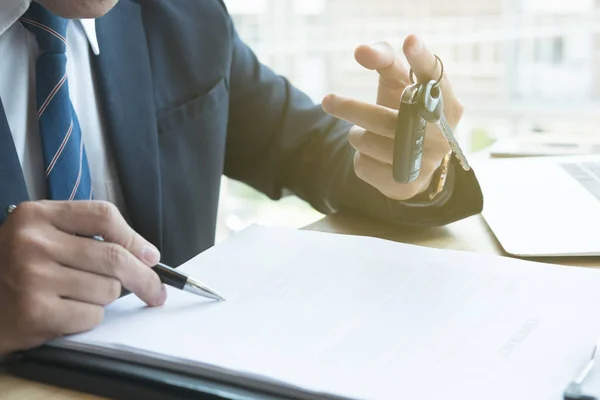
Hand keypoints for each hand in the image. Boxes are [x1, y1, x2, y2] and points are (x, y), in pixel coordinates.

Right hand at [0, 201, 165, 355]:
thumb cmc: (16, 270)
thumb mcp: (42, 236)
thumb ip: (87, 236)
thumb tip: (146, 255)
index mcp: (36, 215)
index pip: (103, 215)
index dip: (135, 238)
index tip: (151, 256)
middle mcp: (32, 243)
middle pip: (114, 257)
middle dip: (144, 278)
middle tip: (155, 291)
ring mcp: (32, 278)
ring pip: (107, 290)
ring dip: (104, 299)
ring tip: (76, 297)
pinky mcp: (36, 313)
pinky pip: (91, 316)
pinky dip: (88, 318)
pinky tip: (65, 314)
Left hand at [321, 34, 462, 200]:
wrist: (413, 160)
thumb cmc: (404, 109)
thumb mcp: (399, 83)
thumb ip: (384, 60)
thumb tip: (362, 51)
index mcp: (446, 101)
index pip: (435, 76)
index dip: (421, 59)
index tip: (409, 41)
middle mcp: (442, 134)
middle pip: (387, 119)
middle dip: (352, 109)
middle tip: (327, 100)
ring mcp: (426, 163)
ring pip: (368, 142)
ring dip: (357, 135)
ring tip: (368, 133)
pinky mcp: (406, 186)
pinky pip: (363, 166)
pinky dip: (360, 157)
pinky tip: (375, 157)